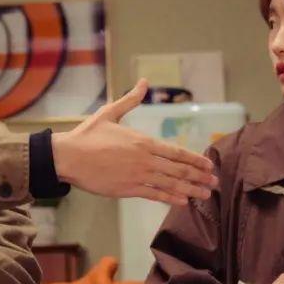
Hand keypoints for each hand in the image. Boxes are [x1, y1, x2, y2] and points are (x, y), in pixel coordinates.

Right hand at [51, 79, 217, 205]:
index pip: (177, 152)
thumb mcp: (110, 113)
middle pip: (179, 170)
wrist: (69, 157)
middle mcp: (145, 159)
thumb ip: (130, 100)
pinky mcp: (128, 190)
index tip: (209, 165)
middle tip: (214, 182)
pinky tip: (183, 201)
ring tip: (205, 194)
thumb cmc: (88, 135)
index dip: (195, 159)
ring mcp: (138, 176)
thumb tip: (143, 82)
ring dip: (190, 189)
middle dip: (199, 176)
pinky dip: (170, 198)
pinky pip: (154, 195)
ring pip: (171, 184)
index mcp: (143, 141)